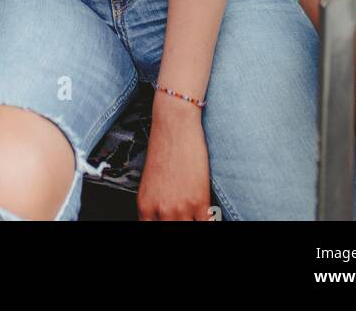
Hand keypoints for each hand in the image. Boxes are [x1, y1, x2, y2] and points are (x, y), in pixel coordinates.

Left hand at [137, 100, 212, 220]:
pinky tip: (210, 215)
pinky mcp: (199, 201)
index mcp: (144, 207)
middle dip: (179, 223)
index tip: (173, 221)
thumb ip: (155, 206)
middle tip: (186, 216)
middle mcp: (160, 211)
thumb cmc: (163, 148)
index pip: (151, 231)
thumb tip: (165, 218)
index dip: (163, 226)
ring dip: (194, 221)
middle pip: (171, 231)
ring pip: (188, 229)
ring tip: (198, 215)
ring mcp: (180, 208)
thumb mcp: (151, 182)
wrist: (174, 124)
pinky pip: (207, 224)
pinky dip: (210, 220)